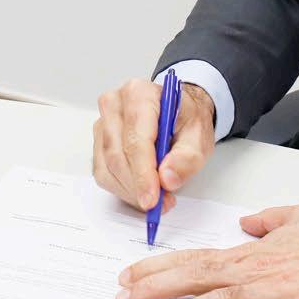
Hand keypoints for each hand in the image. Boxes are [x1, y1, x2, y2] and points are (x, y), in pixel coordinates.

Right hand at [92, 77, 214, 211]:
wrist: (178, 112)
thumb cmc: (185, 119)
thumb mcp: (199, 136)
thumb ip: (187, 158)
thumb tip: (167, 179)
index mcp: (140, 94)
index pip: (136, 140)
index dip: (143, 174)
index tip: (152, 200)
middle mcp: (114, 104)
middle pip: (118, 156)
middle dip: (138, 186)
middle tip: (161, 203)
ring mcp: (102, 122)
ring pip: (107, 168)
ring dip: (131, 190)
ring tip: (157, 196)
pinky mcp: (98, 141)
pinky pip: (103, 173)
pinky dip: (122, 188)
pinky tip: (141, 189)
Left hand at [115, 204, 298, 298]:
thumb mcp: (296, 217)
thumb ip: (267, 221)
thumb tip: (245, 225)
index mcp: (253, 252)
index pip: (196, 259)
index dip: (161, 268)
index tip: (132, 275)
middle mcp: (257, 271)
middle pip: (196, 278)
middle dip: (155, 287)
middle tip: (122, 297)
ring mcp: (276, 293)